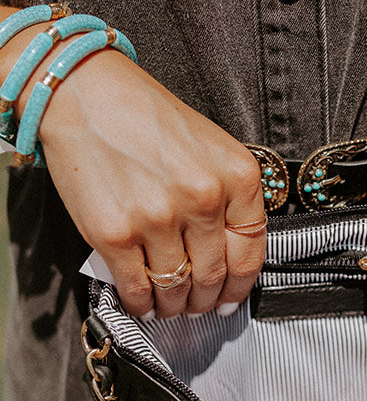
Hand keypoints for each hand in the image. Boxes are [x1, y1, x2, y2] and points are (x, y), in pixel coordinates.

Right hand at [37, 49, 264, 316]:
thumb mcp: (209, 149)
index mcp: (236, 176)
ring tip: (169, 307)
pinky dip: (141, 304)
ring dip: (173, 307)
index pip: (250, 255)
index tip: (230, 299)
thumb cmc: (144, 118)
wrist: (83, 93)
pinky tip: (142, 303)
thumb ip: (227, 200)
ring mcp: (158, 218)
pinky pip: (136, 288)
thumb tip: (227, 260)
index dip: (240, 288)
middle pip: (213, 277)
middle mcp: (202, 198)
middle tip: (197, 307)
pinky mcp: (114, 234)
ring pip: (176, 288)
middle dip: (205, 301)